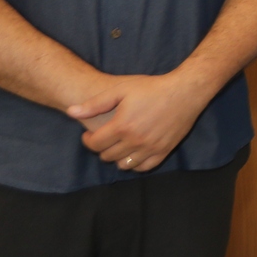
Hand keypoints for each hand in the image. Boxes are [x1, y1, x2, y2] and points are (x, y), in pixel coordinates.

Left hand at [66, 72, 217, 172]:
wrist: (185, 92)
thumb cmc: (152, 88)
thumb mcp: (121, 89)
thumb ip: (95, 103)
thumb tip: (71, 112)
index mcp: (122, 126)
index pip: (95, 144)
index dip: (88, 140)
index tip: (90, 135)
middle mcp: (135, 141)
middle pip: (107, 156)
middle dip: (101, 148)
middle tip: (105, 138)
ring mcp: (150, 148)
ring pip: (124, 165)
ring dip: (117, 157)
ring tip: (119, 145)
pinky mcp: (164, 151)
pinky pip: (143, 167)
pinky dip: (135, 164)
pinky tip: (133, 152)